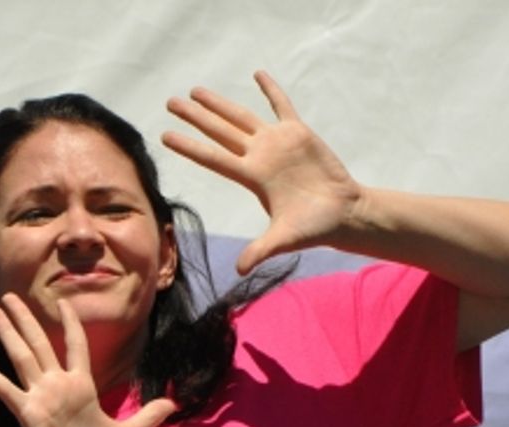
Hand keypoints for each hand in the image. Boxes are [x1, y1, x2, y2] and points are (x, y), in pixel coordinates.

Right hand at [0, 295, 176, 426]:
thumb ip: (148, 415)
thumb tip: (173, 402)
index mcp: (81, 388)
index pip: (75, 346)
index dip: (70, 324)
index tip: (64, 303)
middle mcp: (58, 387)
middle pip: (40, 343)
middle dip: (26, 319)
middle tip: (10, 296)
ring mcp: (40, 398)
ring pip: (22, 357)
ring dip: (8, 333)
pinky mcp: (28, 413)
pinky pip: (7, 390)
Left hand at [162, 71, 364, 273]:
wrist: (343, 213)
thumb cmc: (314, 227)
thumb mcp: (285, 239)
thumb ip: (261, 250)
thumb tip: (239, 270)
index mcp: (253, 178)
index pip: (213, 158)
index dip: (190, 146)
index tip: (165, 136)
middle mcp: (259, 157)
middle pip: (220, 132)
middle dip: (196, 117)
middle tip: (171, 102)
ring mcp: (277, 143)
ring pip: (242, 117)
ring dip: (219, 104)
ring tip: (196, 91)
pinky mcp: (298, 133)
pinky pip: (281, 105)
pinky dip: (270, 90)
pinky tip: (257, 73)